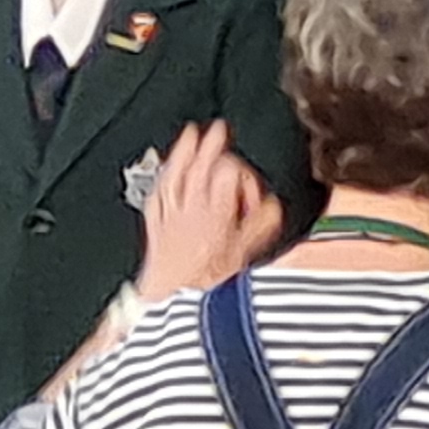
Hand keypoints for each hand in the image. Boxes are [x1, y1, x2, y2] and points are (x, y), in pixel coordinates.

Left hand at [137, 122, 285, 295]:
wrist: (172, 299)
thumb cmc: (208, 282)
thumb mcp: (247, 254)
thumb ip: (262, 224)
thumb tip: (272, 206)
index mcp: (216, 211)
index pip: (229, 173)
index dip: (241, 173)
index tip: (247, 183)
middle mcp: (191, 207)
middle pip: (200, 166)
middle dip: (210, 145)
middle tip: (218, 129)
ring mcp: (170, 213)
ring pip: (176, 173)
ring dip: (183, 152)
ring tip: (191, 134)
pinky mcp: (156, 221)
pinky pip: (159, 190)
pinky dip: (164, 175)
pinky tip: (166, 168)